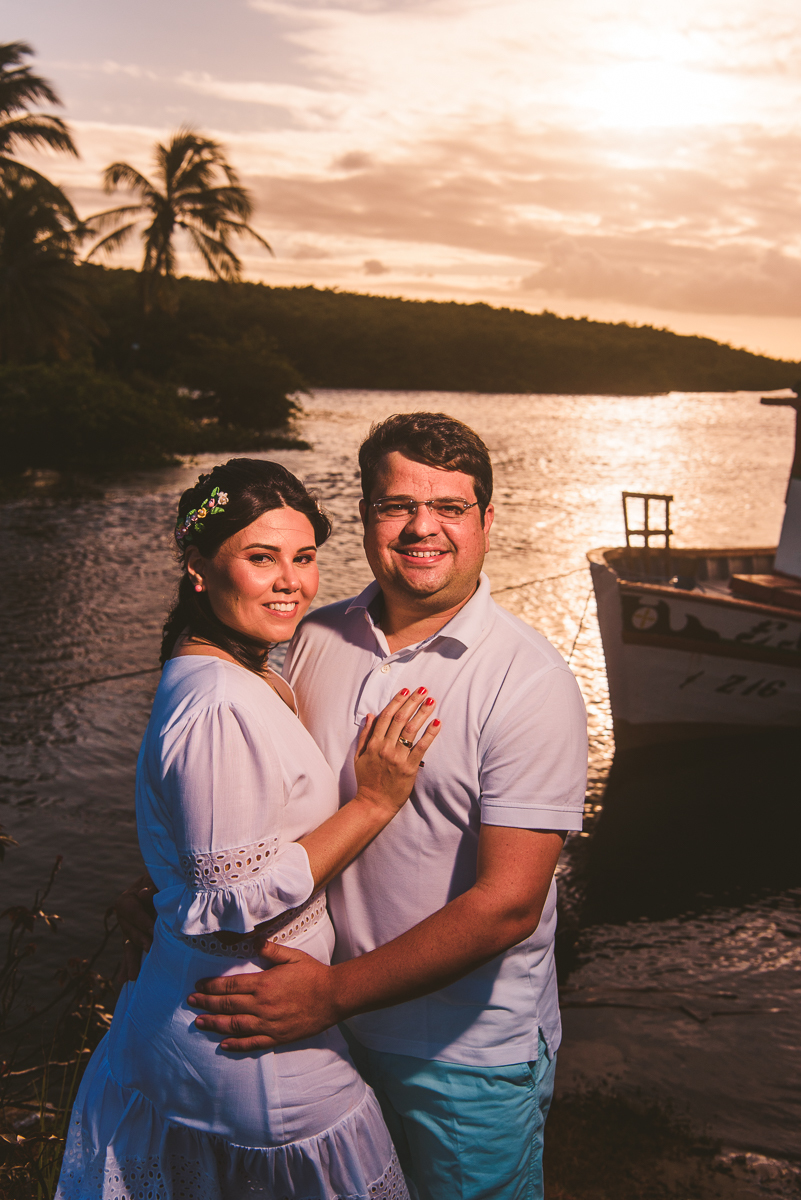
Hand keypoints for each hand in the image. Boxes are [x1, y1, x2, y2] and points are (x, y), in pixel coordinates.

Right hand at [113, 873, 156, 982]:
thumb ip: (151, 886)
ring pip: (128, 945)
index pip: (131, 911)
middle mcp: (124, 917)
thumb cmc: (160, 881)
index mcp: (126, 900)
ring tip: (131, 977)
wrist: (163, 886)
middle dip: (139, 940)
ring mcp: (129, 930)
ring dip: (130, 960)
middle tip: (150, 949)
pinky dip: (128, 966)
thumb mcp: (155, 879)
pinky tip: (124, 980)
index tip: (152, 929)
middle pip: (129, 930)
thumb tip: (143, 893)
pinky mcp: (136, 939)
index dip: (141, 920)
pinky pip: (132, 953)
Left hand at [187, 941, 338, 1050]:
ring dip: (215, 1024)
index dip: (212, 987)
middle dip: (207, 1003)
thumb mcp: (292, 956)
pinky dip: (236, 1045)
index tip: (198, 987)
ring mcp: (269, 1023)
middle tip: (190, 1002)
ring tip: (199, 1022)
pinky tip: (223, 1044)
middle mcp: (262, 1005)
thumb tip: (253, 941)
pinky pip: (252, 1043)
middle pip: (228, 1005)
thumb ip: (270, 949)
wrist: (333, 997)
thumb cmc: (313, 974)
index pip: (230, 986)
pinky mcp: (277, 1037)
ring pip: (235, 1025)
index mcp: (264, 983)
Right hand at [354, 687, 439, 814]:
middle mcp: (385, 748)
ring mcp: (397, 758)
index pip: (386, 717)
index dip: (396, 701)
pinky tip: (437, 722)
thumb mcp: (359, 757)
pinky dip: (429, 734)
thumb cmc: (366, 780)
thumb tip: (371, 715)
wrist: (374, 803)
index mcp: (373, 744)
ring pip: (411, 730)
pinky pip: (421, 747)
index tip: (406, 690)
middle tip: (423, 690)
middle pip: (400, 719)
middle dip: (412, 702)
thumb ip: (365, 735)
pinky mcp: (409, 768)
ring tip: (431, 701)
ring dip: (422, 713)